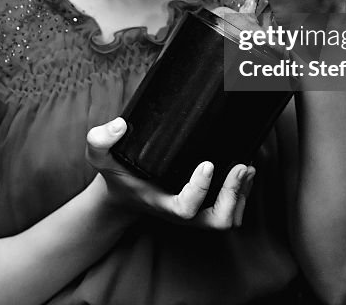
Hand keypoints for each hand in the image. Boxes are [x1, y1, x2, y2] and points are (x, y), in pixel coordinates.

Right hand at [86, 118, 254, 228]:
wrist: (123, 192)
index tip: (207, 163)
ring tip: (247, 166)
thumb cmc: (116, 173)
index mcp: (161, 203)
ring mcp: (196, 211)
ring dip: (242, 194)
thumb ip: (100, 139)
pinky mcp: (206, 204)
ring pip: (229, 217)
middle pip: (217, 221)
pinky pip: (233, 209)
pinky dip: (244, 192)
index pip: (186, 209)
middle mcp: (182, 212)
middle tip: (241, 166)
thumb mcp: (99, 156)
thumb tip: (120, 125)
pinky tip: (247, 168)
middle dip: (233, 195)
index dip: (201, 190)